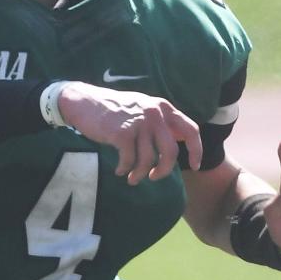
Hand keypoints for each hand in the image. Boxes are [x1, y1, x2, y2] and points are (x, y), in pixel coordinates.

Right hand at [58, 82, 202, 182]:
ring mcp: (139, 123)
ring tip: (132, 178)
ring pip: (149, 160)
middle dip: (164, 170)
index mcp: (163, 107)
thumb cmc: (114, 110)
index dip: (196, 150)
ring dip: (140, 173)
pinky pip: (130, 160)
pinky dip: (125, 169)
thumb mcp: (143, 109)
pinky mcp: (122, 133)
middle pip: (171, 152)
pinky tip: (119, 170)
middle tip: (153, 177)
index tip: (195, 166)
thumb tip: (179, 141)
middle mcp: (154, 113)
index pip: (191, 130)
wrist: (84, 101)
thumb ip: (161, 123)